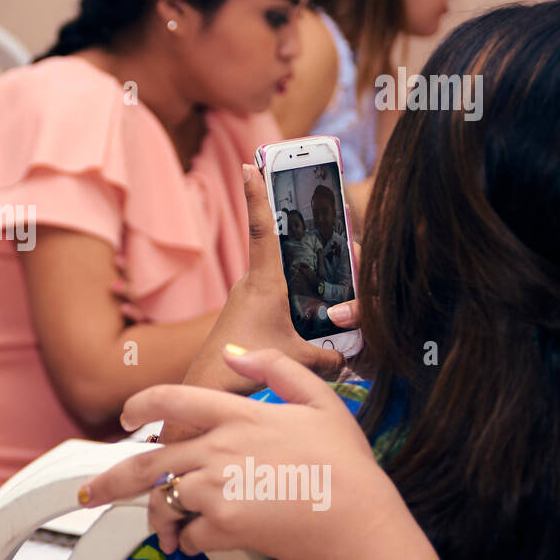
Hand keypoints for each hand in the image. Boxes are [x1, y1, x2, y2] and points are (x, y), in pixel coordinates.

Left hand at [81, 347, 425, 559]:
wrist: (361, 526)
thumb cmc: (347, 468)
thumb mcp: (322, 401)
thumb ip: (275, 370)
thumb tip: (235, 355)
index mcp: (239, 416)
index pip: (171, 400)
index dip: (139, 405)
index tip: (125, 417)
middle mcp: (219, 449)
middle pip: (147, 462)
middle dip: (110, 481)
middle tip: (90, 492)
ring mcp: (217, 488)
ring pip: (165, 501)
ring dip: (160, 518)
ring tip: (164, 529)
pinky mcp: (223, 526)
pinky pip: (189, 535)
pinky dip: (190, 542)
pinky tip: (200, 542)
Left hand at [166, 164, 354, 417]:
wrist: (209, 393)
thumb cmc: (245, 371)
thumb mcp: (299, 361)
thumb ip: (332, 356)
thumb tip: (350, 357)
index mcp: (264, 283)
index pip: (263, 229)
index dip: (258, 195)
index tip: (251, 165)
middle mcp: (255, 285)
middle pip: (285, 248)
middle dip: (306, 234)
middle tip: (330, 222)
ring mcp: (250, 300)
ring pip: (286, 275)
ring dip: (308, 271)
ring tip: (343, 268)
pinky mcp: (250, 317)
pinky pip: (281, 297)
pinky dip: (300, 298)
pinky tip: (323, 312)